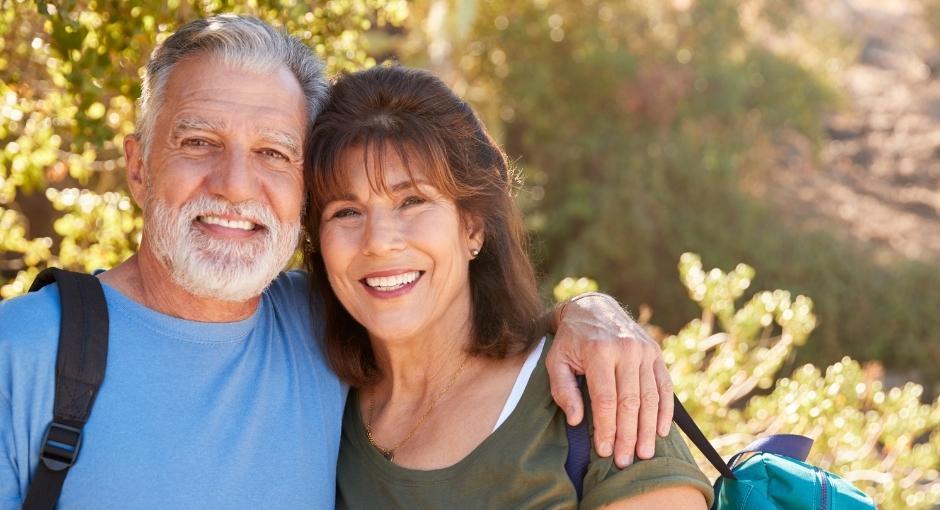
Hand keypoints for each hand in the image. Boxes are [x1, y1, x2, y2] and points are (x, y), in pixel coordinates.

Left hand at [544, 293, 673, 467]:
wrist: (593, 307)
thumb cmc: (570, 340)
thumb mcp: (556, 360)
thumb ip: (563, 390)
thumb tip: (577, 420)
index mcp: (599, 352)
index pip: (606, 400)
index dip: (606, 429)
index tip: (604, 451)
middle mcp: (626, 349)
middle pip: (630, 402)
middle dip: (628, 436)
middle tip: (625, 461)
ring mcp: (644, 350)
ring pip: (650, 397)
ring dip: (648, 429)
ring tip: (645, 454)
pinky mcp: (656, 352)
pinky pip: (664, 386)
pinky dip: (664, 410)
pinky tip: (661, 431)